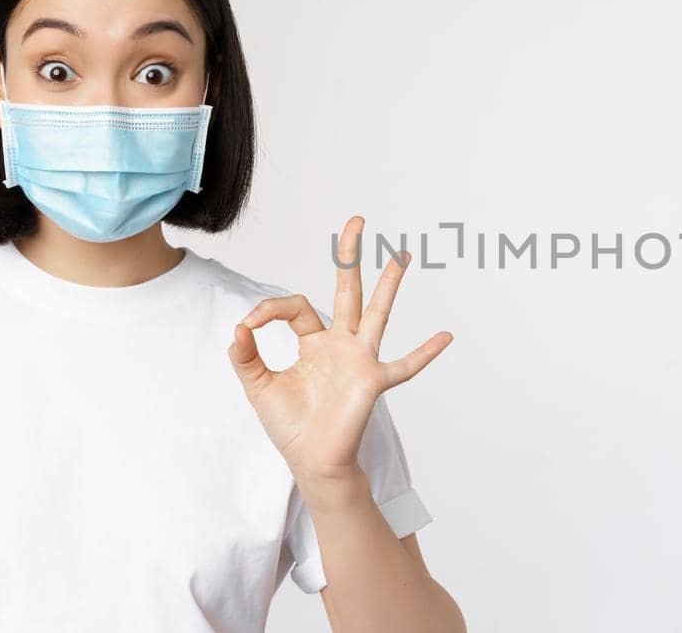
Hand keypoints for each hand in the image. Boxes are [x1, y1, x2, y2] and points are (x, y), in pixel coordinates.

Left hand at [225, 215, 452, 481]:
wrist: (310, 460)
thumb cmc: (290, 425)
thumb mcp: (257, 386)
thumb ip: (245, 357)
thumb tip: (236, 328)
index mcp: (314, 342)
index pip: (295, 307)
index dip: (269, 310)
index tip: (248, 327)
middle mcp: (341, 344)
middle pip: (347, 291)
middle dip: (350, 256)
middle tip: (356, 220)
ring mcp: (360, 360)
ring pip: (376, 313)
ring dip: (389, 284)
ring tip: (402, 256)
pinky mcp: (371, 381)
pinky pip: (404, 366)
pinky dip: (424, 353)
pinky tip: (445, 336)